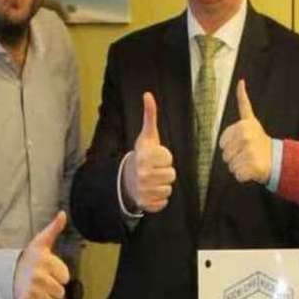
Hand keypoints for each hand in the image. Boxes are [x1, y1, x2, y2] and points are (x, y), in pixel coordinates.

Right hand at [14, 210, 69, 298]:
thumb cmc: (27, 259)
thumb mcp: (40, 243)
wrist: (4, 274)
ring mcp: (32, 290)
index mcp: (45, 261)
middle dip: (52, 288)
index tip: (47, 270)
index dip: (59, 275)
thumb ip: (54, 229)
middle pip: (60, 292)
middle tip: (41, 281)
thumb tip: (62, 214)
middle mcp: (38, 276)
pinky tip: (31, 297)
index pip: (66, 277)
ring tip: (36, 289)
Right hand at [122, 92, 175, 212]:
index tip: (155, 157)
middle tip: (155, 170)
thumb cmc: (143, 155)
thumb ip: (150, 116)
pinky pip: (163, 203)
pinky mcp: (145, 204)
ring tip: (153, 181)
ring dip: (163, 185)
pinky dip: (159, 199)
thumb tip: (148, 94)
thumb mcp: (147, 136)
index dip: (165, 158)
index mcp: (143, 157)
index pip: (169, 159)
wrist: (127, 179)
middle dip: (166, 172)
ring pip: (169, 189)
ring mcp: (143, 190)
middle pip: (172, 175)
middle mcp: (141, 174)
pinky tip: (151, 192)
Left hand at [219, 80, 272, 183]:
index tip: (243, 143)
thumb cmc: (259, 140)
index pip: (221, 144)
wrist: (276, 158)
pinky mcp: (252, 167)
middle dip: (234, 157)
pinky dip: (243, 176)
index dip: (229, 146)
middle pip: (225, 155)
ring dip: (239, 166)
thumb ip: (243, 102)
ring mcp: (249, 153)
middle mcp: (246, 138)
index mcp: (242, 127)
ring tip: (251, 160)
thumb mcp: (250, 119)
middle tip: (247, 153)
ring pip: (230, 166)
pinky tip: (253, 169)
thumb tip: (241, 81)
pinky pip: (237, 175)